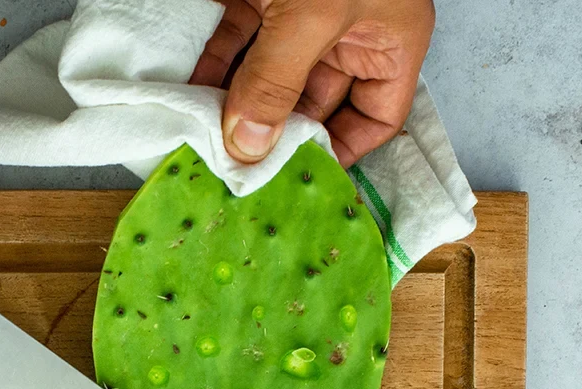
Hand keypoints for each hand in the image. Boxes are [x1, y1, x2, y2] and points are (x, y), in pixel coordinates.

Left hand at [190, 0, 435, 167]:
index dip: (341, 152)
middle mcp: (348, 31)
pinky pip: (237, 42)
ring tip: (209, 141)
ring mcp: (303, 13)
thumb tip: (248, 146)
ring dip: (239, 107)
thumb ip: (277, 82)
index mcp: (389, 39)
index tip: (297, 180)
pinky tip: (192, 94)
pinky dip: (214, 68)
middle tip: (242, 169)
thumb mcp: (312, 16)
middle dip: (278, 134)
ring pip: (271, 76)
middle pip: (315, 103)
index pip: (376, 119)